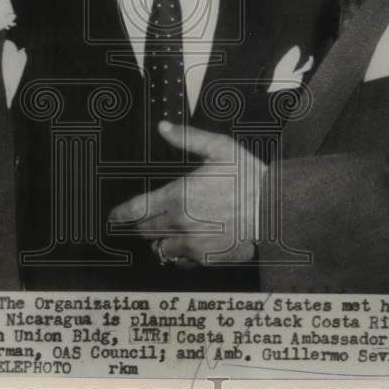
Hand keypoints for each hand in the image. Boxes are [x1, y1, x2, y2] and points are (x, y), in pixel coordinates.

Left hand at [108, 121, 265, 265]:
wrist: (274, 210)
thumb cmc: (249, 178)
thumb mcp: (219, 148)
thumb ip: (187, 138)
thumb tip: (164, 128)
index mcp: (177, 196)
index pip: (135, 210)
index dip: (120, 214)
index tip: (114, 216)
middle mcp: (179, 223)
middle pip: (144, 230)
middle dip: (140, 224)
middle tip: (143, 219)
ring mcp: (192, 243)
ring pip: (159, 247)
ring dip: (158, 239)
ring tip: (165, 230)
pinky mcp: (205, 258)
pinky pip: (180, 260)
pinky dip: (177, 253)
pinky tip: (184, 243)